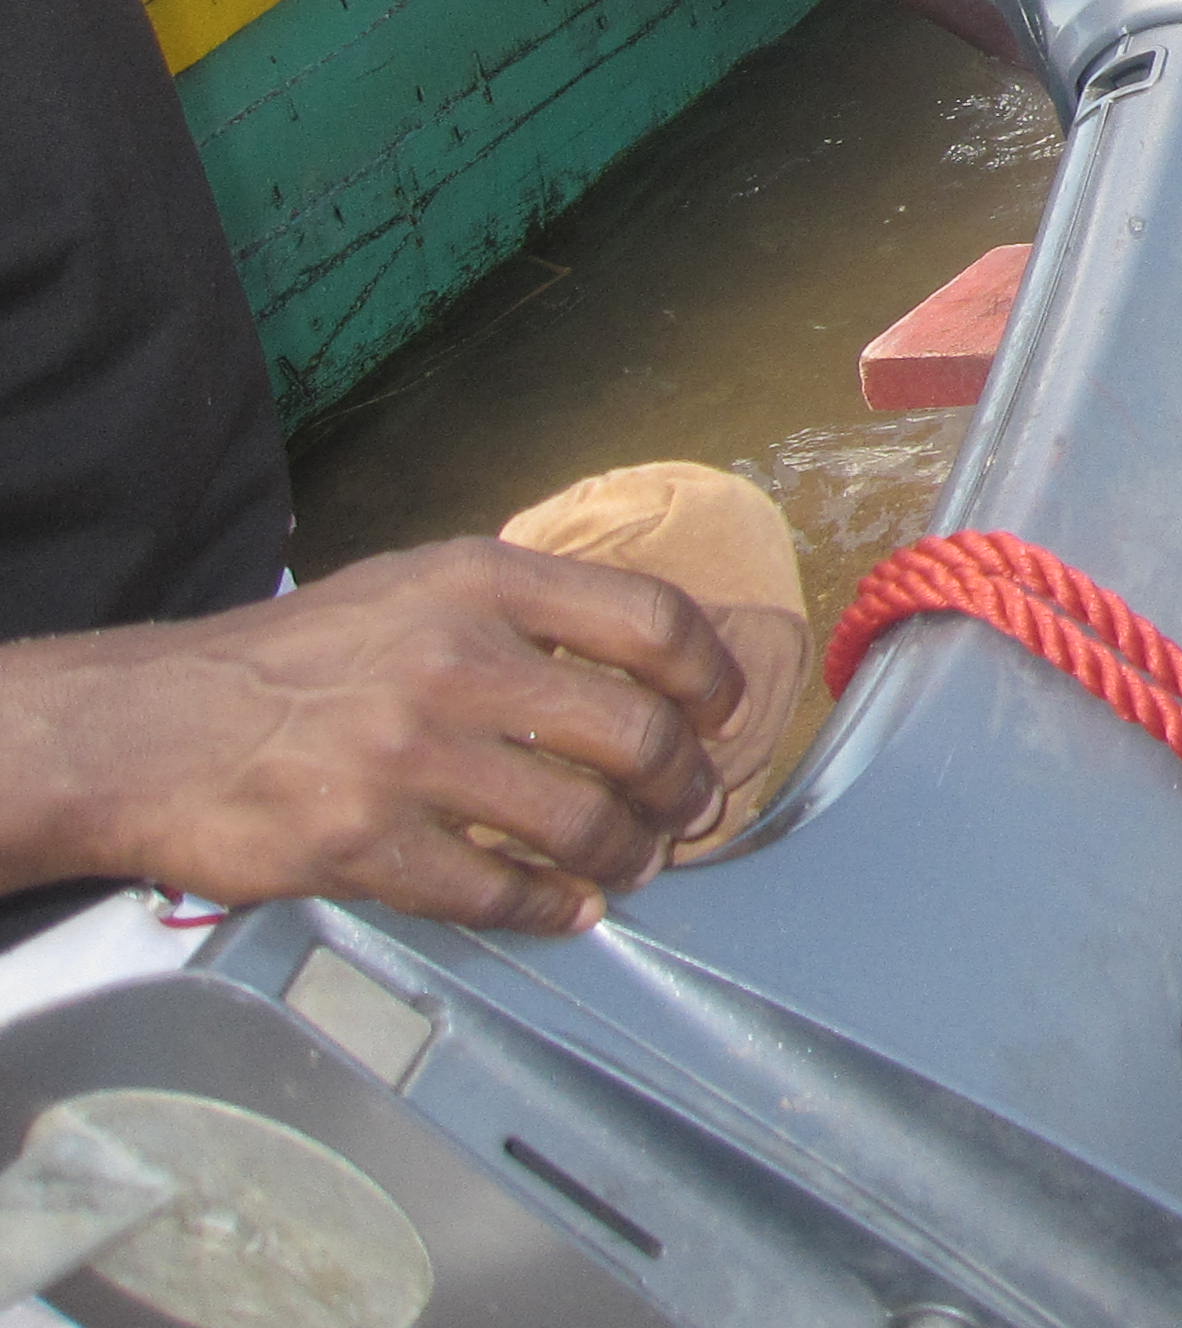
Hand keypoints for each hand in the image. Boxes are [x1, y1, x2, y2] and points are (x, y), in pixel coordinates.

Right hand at [2, 541, 746, 933]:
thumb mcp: (417, 587)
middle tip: (692, 809)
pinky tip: (569, 909)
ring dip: (630, 854)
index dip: (711, 676)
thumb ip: (526, 611)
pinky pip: (498, 892)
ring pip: (580, 822)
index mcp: (478, 583)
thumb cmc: (298, 659)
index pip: (651, 620)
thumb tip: (651, 661)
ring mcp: (408, 757)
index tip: (725, 713)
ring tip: (637, 863)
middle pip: (636, 733)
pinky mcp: (363, 846)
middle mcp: (453, 660)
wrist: (144, 728)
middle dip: (685, 785)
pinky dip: (554, 909)